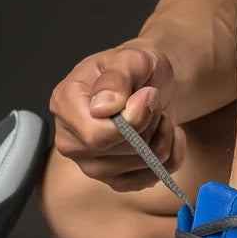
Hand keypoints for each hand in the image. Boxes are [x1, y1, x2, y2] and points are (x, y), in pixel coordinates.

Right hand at [49, 41, 185, 191]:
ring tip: (155, 113)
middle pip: (122, 150)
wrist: (147, 83)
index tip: (147, 95)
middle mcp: (70, 140)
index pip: (96, 135)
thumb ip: (116, 78)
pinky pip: (153, 176)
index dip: (132, 120)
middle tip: (152, 99)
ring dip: (162, 136)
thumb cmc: (134, 69)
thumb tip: (102, 108)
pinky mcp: (114, 179)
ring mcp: (90, 165)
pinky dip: (171, 154)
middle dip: (150, 123)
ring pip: (141, 164)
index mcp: (64, 105)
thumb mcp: (130, 58)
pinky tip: (164, 133)